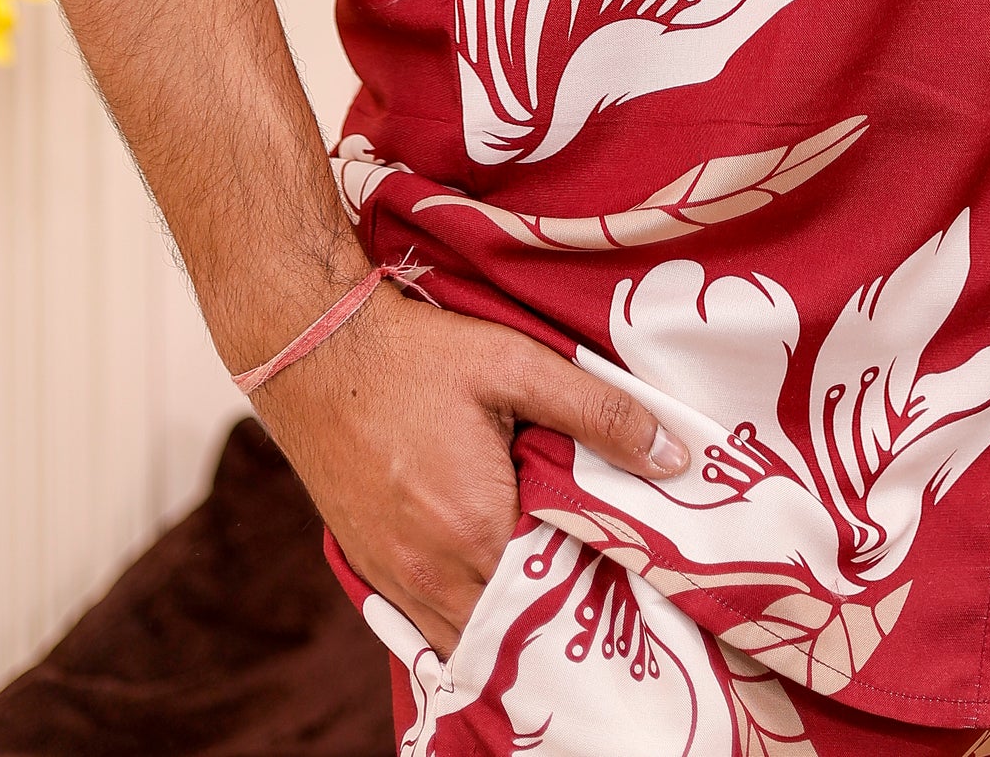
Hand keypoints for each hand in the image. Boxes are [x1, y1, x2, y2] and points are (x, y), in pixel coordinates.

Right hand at [253, 278, 686, 656]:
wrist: (315, 350)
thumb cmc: (416, 356)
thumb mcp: (515, 365)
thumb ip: (597, 412)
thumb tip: (675, 456)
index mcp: (477, 529)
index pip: (561, 593)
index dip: (600, 583)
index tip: (630, 564)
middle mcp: (433, 573)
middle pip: (517, 628)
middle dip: (558, 610)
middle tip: (599, 580)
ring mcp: (395, 580)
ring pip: (471, 638)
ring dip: (512, 622)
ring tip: (552, 585)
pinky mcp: (370, 571)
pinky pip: (430, 626)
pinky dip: (467, 618)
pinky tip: (493, 586)